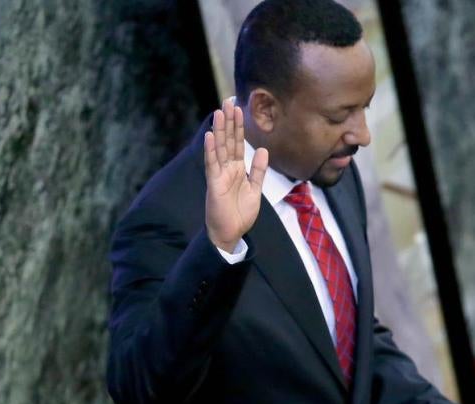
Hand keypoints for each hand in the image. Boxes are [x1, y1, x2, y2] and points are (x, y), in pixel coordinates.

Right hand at [205, 97, 268, 252]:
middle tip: (228, 100)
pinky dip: (211, 151)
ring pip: (219, 148)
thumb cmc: (241, 213)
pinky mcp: (213, 184)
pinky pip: (212, 164)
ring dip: (219, 130)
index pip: (238, 143)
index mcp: (237, 169)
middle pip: (228, 140)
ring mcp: (219, 174)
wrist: (231, 232)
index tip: (239, 108)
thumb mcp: (255, 189)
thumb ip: (258, 170)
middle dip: (229, 121)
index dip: (239, 126)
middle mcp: (226, 168)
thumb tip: (263, 151)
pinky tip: (210, 136)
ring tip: (219, 112)